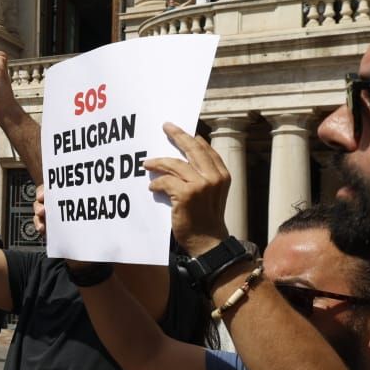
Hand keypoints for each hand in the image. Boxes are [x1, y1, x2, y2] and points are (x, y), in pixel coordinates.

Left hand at [143, 123, 230, 255]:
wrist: (207, 242)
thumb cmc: (205, 219)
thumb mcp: (210, 194)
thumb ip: (202, 177)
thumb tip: (181, 161)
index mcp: (222, 175)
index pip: (206, 150)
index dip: (192, 139)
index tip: (179, 131)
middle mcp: (214, 177)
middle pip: (193, 148)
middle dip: (177, 135)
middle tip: (166, 127)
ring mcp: (201, 185)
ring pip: (175, 164)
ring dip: (158, 163)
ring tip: (146, 164)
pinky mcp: (187, 194)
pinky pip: (166, 181)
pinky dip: (156, 184)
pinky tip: (151, 188)